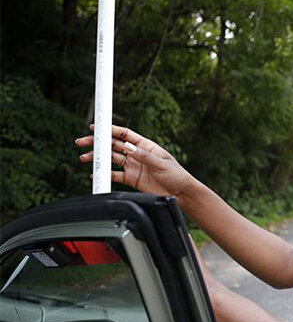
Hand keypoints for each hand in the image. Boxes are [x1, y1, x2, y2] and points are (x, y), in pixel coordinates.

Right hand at [76, 124, 196, 198]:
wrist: (180, 193)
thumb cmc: (177, 175)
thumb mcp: (162, 163)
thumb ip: (145, 156)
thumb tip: (130, 148)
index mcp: (146, 146)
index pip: (125, 135)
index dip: (110, 130)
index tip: (96, 127)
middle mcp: (137, 154)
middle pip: (114, 145)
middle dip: (98, 143)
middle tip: (83, 141)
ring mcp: (134, 166)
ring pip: (111, 159)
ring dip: (98, 157)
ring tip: (84, 157)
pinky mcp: (132, 179)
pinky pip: (114, 175)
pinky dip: (104, 174)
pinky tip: (95, 172)